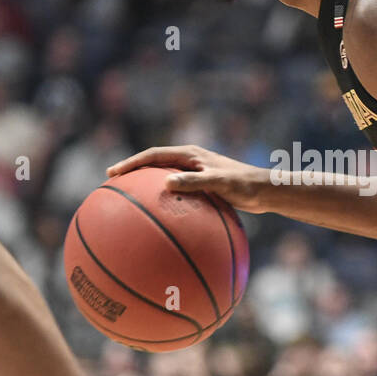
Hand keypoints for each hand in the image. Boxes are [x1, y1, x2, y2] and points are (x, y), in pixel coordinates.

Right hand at [107, 144, 268, 212]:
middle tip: (111, 183)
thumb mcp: (219, 182)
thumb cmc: (245, 185)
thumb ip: (194, 182)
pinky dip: (162, 202)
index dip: (132, 163)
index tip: (113, 173)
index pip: (153, 155)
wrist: (264, 191)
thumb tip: (166, 183)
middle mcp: (189, 161)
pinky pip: (175, 193)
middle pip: (153, 164)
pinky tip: (156, 220)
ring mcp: (194, 174)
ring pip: (162, 178)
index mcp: (190, 154)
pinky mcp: (200, 187)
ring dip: (145, 187)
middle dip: (132, 172)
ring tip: (127, 201)